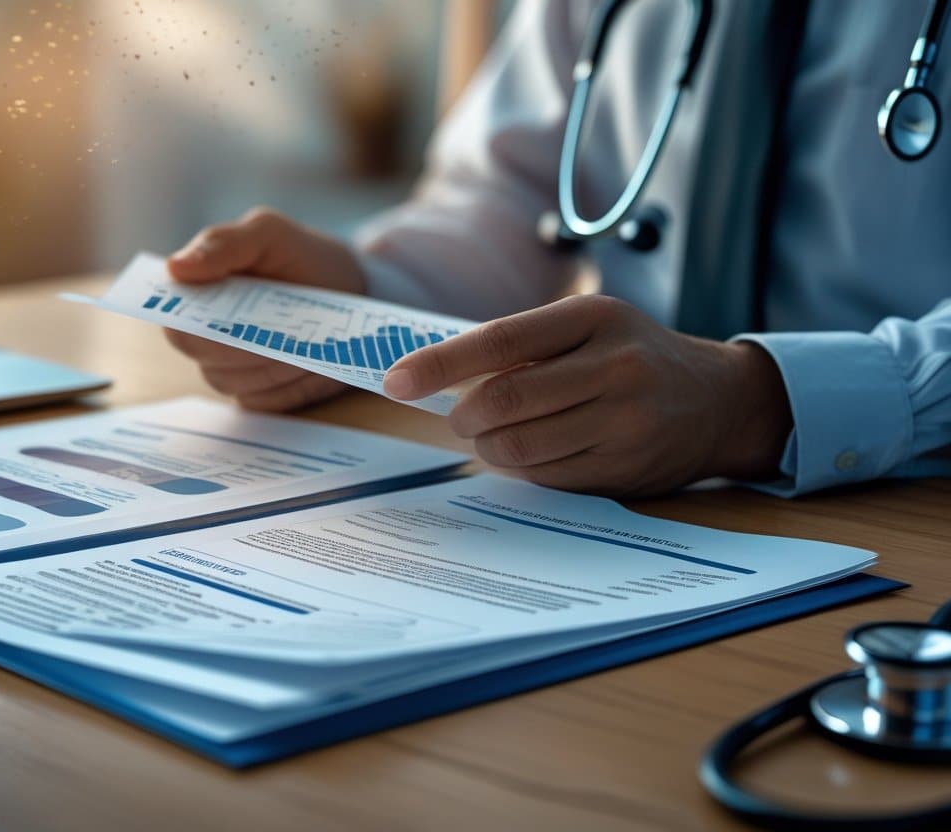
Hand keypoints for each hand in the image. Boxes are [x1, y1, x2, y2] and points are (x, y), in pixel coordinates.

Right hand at [164, 208, 365, 410]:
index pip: (175, 326)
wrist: (349, 288)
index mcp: (195, 297)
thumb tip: (174, 268)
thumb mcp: (269, 233)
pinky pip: (267, 401)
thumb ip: (223, 244)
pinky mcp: (262, 394)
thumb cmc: (300, 256)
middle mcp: (205, 339)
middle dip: (245, 346)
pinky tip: (314, 361)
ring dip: (275, 364)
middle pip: (205, 359)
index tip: (229, 319)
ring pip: (237, 383)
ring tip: (306, 340)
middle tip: (281, 331)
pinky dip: (293, 383)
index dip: (194, 327)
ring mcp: (232, 371)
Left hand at [383, 295, 792, 496]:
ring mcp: (624, 421)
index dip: (440, 363)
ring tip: (493, 434)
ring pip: (519, 446)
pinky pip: (546, 476)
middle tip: (457, 417)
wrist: (720, 400)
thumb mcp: (589, 327)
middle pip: (504, 401)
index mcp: (593, 317)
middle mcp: (614, 366)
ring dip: (487, 446)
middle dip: (463, 416)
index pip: (499, 339)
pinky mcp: (626, 467)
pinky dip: (521, 467)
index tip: (395, 381)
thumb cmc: (633, 356)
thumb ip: (523, 346)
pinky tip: (532, 451)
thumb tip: (439, 377)